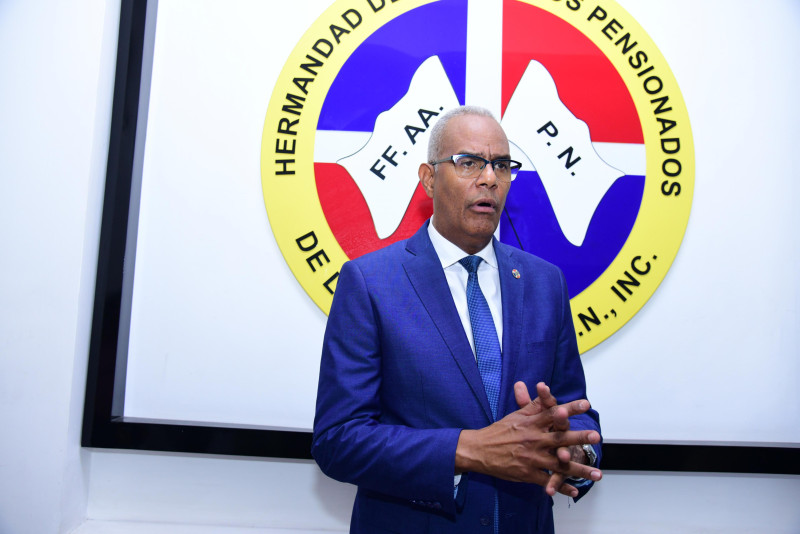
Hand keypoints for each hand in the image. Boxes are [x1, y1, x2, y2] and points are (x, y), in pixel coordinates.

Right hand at [455, 382, 600, 496]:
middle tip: (596, 436)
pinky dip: (561, 487)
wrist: (480, 450)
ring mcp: (531, 458)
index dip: (570, 408)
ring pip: (559, 464)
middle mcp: (533, 440)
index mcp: (531, 423)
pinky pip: (548, 481)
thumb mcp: (516, 415)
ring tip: (597, 474)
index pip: (553, 413)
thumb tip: (544, 389)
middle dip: (579, 438)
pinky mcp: (527, 473)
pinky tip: (575, 490)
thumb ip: (533, 405)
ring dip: (579, 470)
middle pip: (560, 438)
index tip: (586, 404)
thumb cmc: (499, 431)